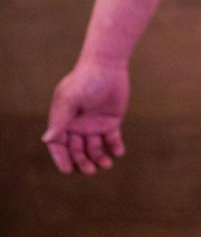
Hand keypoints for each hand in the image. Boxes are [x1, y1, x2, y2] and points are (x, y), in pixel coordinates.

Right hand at [42, 59, 129, 174]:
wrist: (107, 66)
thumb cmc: (84, 80)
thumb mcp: (70, 99)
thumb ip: (60, 120)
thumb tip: (46, 139)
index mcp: (63, 121)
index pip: (59, 146)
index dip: (61, 159)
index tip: (68, 170)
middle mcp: (77, 126)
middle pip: (77, 152)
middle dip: (83, 163)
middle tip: (91, 170)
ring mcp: (94, 125)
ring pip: (94, 149)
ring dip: (99, 159)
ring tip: (107, 164)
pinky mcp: (111, 122)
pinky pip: (112, 140)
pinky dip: (115, 148)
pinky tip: (118, 152)